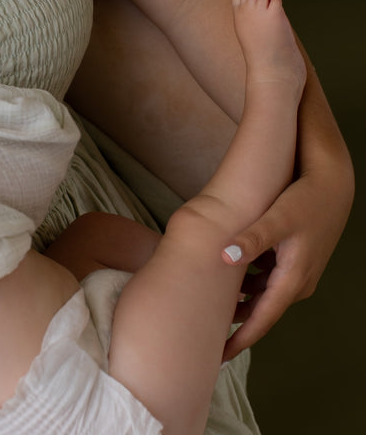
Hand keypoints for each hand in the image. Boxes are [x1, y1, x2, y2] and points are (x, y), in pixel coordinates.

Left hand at [221, 159, 353, 360]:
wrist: (333, 183)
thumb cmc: (306, 199)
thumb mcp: (278, 218)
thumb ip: (253, 238)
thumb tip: (225, 257)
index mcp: (292, 279)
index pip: (261, 320)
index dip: (239, 339)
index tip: (218, 356)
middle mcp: (297, 282)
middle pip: (260, 311)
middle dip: (235, 324)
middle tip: (206, 334)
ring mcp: (298, 272)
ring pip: (263, 295)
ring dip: (240, 301)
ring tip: (210, 305)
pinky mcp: (295, 259)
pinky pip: (269, 280)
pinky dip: (249, 282)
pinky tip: (229, 274)